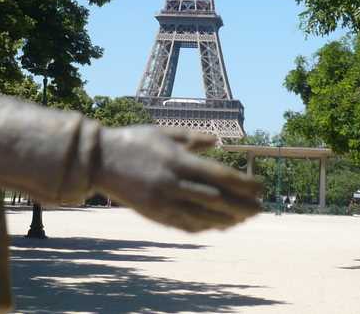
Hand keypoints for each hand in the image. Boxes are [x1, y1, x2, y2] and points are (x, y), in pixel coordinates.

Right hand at [94, 125, 262, 231]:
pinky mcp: (154, 214)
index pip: (220, 176)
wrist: (99, 160)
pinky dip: (205, 226)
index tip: (261, 187)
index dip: (244, 184)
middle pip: (216, 199)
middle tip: (260, 209)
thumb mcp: (163, 132)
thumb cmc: (133, 141)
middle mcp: (172, 183)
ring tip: (243, 219)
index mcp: (177, 161)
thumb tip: (217, 142)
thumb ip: (192, 138)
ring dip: (227, 220)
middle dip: (242, 205)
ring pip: (203, 216)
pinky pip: (185, 225)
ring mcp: (163, 202)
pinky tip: (217, 225)